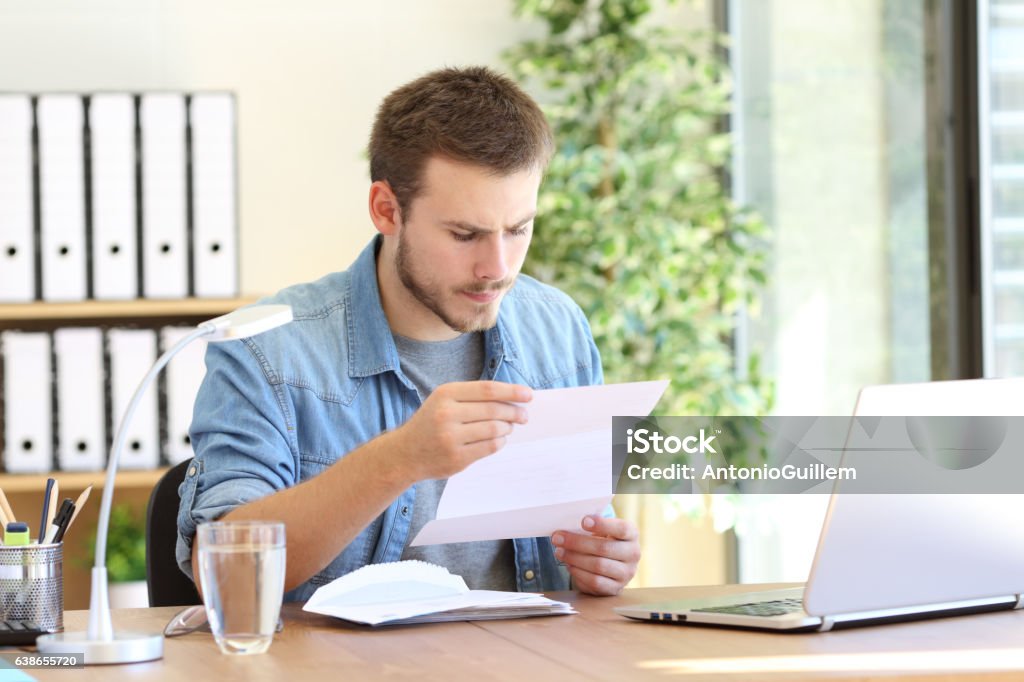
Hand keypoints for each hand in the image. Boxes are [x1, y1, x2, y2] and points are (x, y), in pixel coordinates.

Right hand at [390, 380, 530, 480]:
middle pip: (494, 410)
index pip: (488, 390)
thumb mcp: (444, 400)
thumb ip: (473, 397)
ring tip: (509, 427)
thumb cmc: (431, 422)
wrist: (405, 453)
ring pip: (494, 429)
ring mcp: (451, 438)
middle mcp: (447, 414)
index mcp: (446, 394)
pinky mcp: (456, 458)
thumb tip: (513, 398)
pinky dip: (500, 442)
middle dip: (515, 412)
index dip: (512, 391)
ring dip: (508, 428)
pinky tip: (499, 439)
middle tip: (524, 415)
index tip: (529, 394)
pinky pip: (490, 447)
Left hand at [552, 515, 639, 595]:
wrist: (613, 565)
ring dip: (574, 558)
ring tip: (559, 552)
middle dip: (577, 543)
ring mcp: (627, 573)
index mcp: (632, 535)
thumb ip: (591, 527)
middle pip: (604, 548)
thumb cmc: (604, 541)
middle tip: (558, 538)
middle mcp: (633, 554)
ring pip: (598, 566)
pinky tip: (569, 565)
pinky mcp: (616, 588)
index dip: (602, 525)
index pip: (621, 529)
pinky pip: (595, 581)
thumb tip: (566, 529)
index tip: (583, 521)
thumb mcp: (603, 531)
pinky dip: (579, 573)